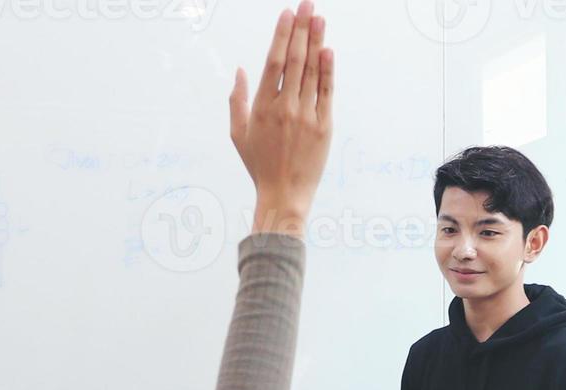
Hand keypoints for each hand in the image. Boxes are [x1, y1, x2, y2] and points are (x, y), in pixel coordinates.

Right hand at [229, 3, 334, 236]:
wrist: (284, 194)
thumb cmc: (259, 165)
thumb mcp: (238, 134)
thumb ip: (237, 100)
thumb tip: (240, 70)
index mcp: (262, 108)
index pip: (273, 63)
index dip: (281, 36)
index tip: (287, 14)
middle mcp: (284, 108)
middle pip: (294, 61)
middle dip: (302, 29)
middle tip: (308, 5)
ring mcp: (306, 117)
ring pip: (312, 73)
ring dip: (316, 42)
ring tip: (320, 18)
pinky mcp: (324, 127)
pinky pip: (326, 93)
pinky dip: (328, 71)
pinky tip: (328, 51)